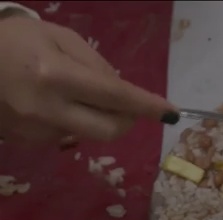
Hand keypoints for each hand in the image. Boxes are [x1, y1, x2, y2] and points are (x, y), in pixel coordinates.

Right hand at [0, 15, 175, 145]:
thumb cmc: (17, 41)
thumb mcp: (60, 38)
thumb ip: (97, 66)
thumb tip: (124, 94)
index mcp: (54, 76)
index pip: (115, 97)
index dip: (147, 106)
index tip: (171, 112)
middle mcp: (46, 110)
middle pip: (110, 130)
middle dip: (128, 119)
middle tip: (127, 104)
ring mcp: (35, 131)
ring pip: (90, 134)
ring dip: (97, 117)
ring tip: (74, 93)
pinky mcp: (29, 143)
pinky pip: (69, 136)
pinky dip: (75, 121)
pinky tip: (55, 103)